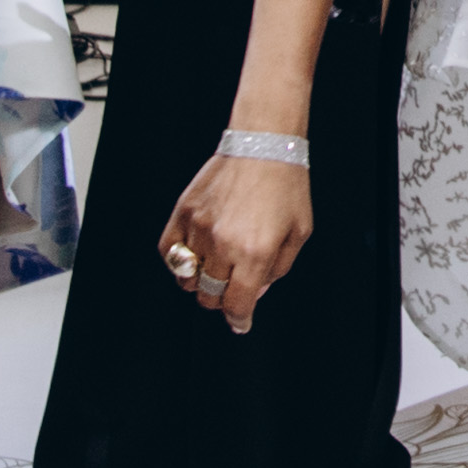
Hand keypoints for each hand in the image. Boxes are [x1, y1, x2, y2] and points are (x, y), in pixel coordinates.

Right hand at [161, 150, 313, 335]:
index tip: (241, 322)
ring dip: (200, 282)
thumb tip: (254, 294)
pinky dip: (178, 261)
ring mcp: (199, 229)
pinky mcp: (183, 213)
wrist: (263, 145)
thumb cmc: (286, 186)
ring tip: (214, 269)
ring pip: (187, 278)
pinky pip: (169, 252)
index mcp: (254, 253)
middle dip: (222, 300)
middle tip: (232, 290)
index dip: (239, 320)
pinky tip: (193, 256)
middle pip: (209, 296)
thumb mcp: (298, 233)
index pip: (237, 304)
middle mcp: (223, 245)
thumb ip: (277, 270)